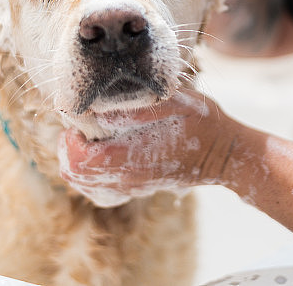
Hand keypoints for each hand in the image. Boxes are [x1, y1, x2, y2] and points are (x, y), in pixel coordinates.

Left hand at [58, 89, 239, 206]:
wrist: (224, 153)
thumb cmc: (201, 121)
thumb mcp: (176, 102)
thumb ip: (139, 108)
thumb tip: (101, 112)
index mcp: (131, 157)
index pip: (79, 160)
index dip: (70, 140)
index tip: (79, 120)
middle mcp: (127, 177)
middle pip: (74, 175)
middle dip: (68, 149)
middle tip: (78, 127)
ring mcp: (131, 186)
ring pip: (84, 184)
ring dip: (76, 160)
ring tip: (87, 138)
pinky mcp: (136, 188)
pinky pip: (99, 190)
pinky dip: (89, 173)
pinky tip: (100, 154)